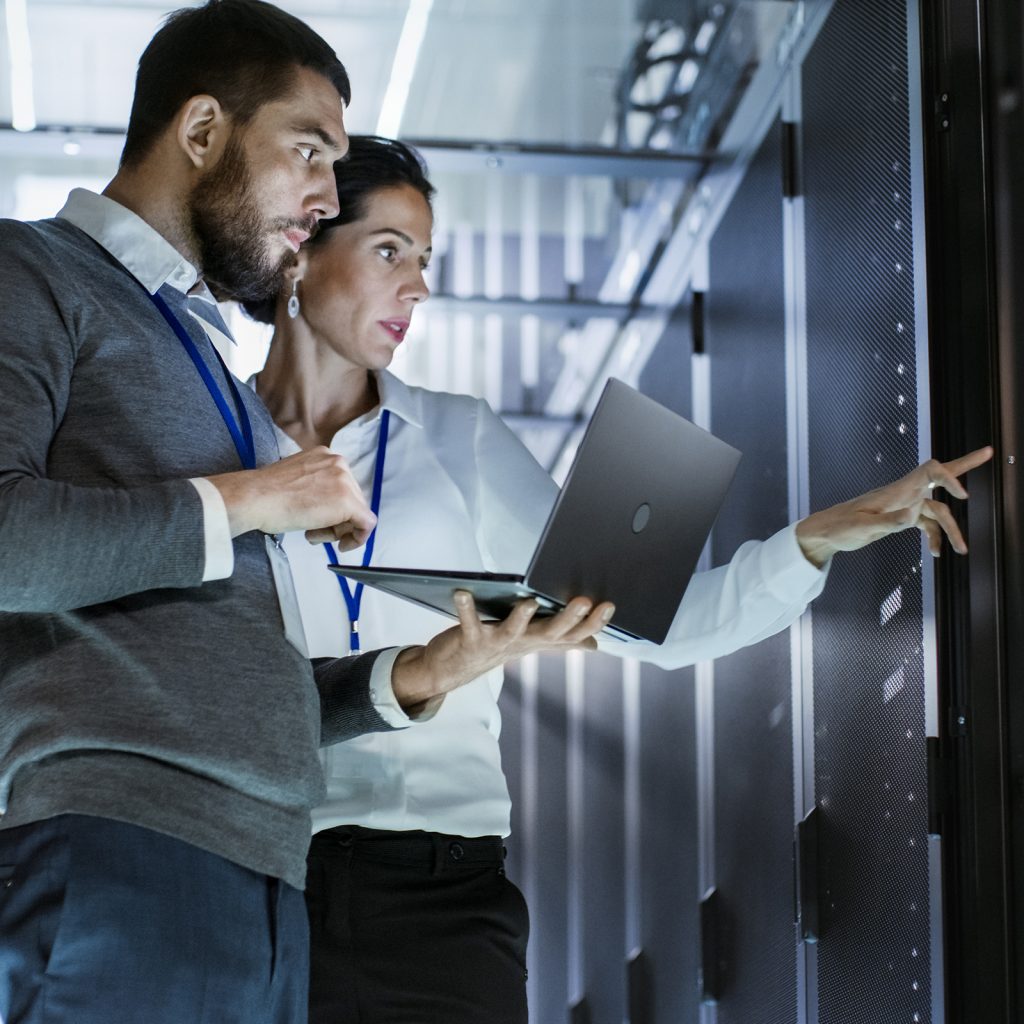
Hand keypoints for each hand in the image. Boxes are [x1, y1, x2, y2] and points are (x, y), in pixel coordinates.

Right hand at [206, 447, 376, 549]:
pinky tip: (341, 545)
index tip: (320, 521)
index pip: (342, 486)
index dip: (333, 509)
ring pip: (357, 513)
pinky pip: (367, 524)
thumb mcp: (296, 481)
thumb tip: (327, 506)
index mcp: (325, 455)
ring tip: (313, 533)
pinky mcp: (348, 501)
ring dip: (338, 530)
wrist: (255, 498)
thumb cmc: (266, 495)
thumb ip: (316, 487)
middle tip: (314, 531)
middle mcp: (339, 463)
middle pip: (352, 499)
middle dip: (336, 521)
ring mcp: (345, 480)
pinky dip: (358, 538)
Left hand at [391, 591, 614, 712]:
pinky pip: (468, 622)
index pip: (573, 634)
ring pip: (513, 632)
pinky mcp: (470, 640)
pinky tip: (462, 592)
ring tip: (529, 601)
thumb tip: (594, 643)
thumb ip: (562, 640)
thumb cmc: (495, 647)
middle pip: (550, 633)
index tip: (609, 605)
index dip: (592, 623)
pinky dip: (465, 608)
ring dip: (521, 618)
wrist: (453, 670)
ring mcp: (496, 643)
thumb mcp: (531, 643)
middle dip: (568, 618)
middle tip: (584, 601)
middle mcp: (522, 643)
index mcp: (538, 640)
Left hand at [795, 446, 992, 566]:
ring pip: (938, 511)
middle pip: (939, 476)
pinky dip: (934, 537)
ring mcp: (904, 505)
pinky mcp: (900, 517)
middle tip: (990, 452)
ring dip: (952, 530)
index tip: (962, 495)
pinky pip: (926, 524)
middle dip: (965, 465)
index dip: (949, 477)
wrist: (826, 532)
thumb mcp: (862, 528)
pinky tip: (936, 553)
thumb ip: (888, 522)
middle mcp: (904, 494)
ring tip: (962, 551)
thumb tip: (912, 516)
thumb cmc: (840, 527)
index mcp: (896, 490)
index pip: (929, 471)